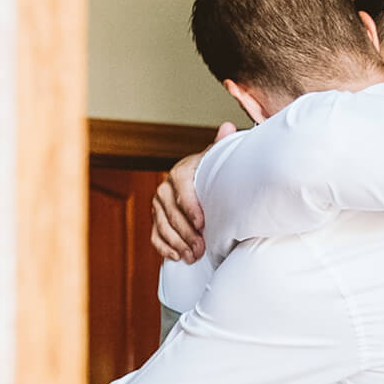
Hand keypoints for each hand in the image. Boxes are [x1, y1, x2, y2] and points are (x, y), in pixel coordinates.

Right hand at [150, 121, 235, 263]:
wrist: (197, 183)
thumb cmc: (209, 174)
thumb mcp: (214, 161)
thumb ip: (219, 147)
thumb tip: (227, 127)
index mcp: (180, 173)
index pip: (182, 190)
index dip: (191, 207)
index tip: (203, 223)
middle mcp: (164, 189)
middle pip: (172, 213)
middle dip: (187, 233)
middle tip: (201, 248)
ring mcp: (157, 206)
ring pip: (163, 227)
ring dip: (178, 244)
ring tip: (193, 256)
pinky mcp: (156, 220)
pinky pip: (155, 236)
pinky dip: (165, 248)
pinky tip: (178, 256)